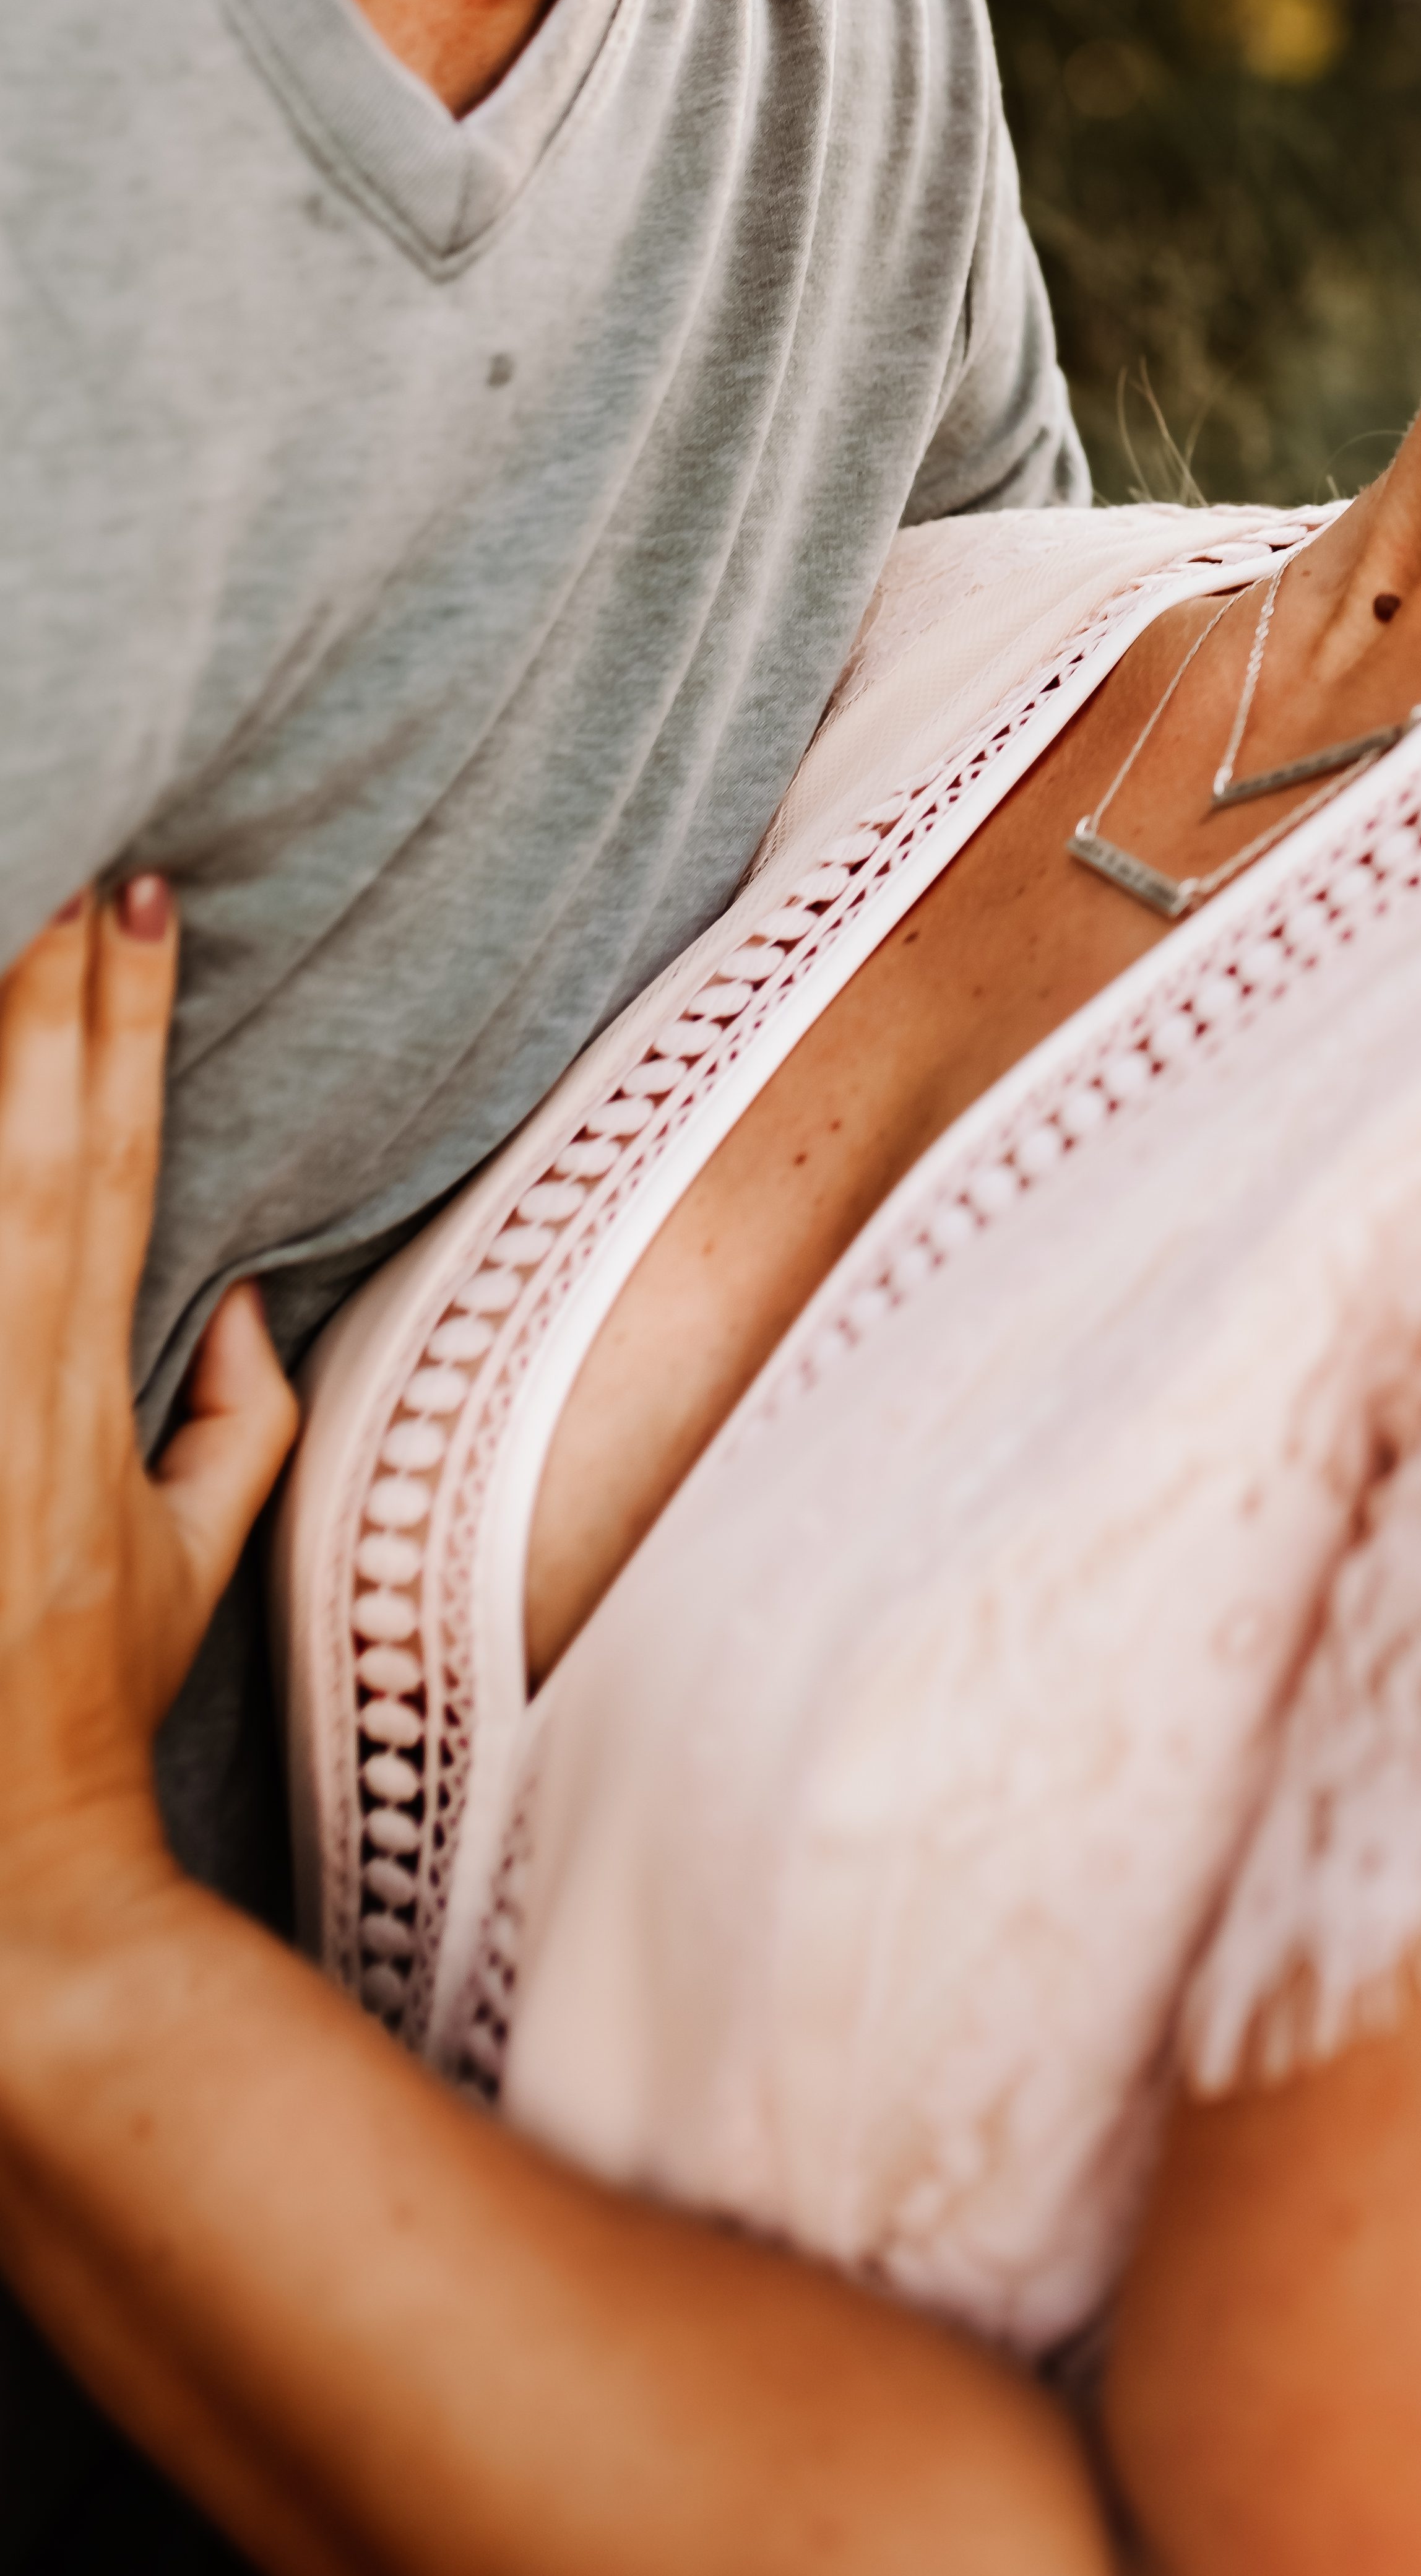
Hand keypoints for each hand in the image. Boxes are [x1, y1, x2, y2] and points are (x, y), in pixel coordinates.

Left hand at [0, 887, 297, 1937]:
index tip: (131, 901)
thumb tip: (243, 1299)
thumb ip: (237, 1425)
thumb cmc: (77, 1713)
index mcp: (86, 1392)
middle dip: (40, 997)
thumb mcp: (186, 1570)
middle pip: (30, 1149)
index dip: (124, 1029)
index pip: (120, 1165)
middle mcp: (9, 1385)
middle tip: (53, 862)